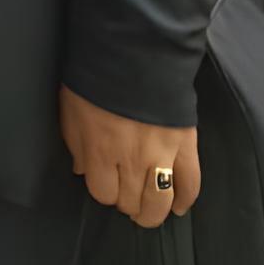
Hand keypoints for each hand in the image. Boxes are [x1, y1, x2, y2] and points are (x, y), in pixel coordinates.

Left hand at [59, 87, 199, 226]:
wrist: (133, 52)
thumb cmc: (97, 78)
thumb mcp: (72, 109)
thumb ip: (76, 144)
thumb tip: (81, 171)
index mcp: (100, 151)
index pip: (103, 194)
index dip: (103, 192)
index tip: (104, 184)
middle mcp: (131, 161)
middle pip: (131, 202)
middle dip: (126, 204)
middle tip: (126, 199)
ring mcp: (162, 156)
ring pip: (160, 202)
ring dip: (153, 212)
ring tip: (148, 212)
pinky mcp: (186, 146)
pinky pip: (191, 184)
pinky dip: (185, 200)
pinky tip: (178, 207)